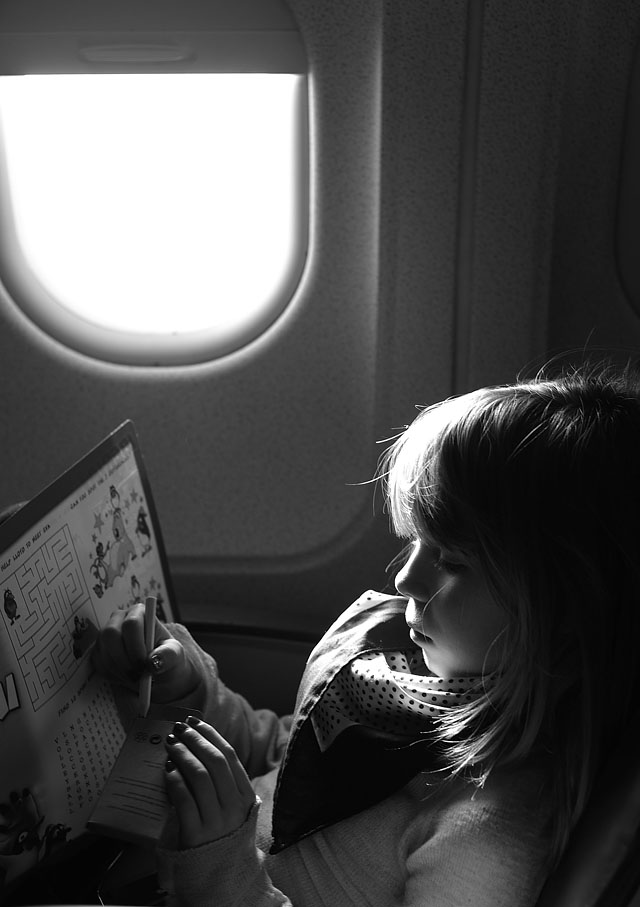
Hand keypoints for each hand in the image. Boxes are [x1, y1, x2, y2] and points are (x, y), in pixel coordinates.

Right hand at [91, 602, 197, 701]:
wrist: (156, 672)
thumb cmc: (166, 658)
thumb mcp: (175, 655)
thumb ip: (168, 656)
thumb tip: (153, 660)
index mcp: (140, 613)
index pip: (131, 624)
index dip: (136, 646)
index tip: (144, 665)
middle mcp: (119, 619)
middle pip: (110, 634)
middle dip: (124, 659)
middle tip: (137, 675)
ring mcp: (106, 635)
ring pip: (103, 651)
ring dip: (119, 670)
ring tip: (136, 678)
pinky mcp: (98, 650)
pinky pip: (98, 663)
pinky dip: (112, 675)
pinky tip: (126, 678)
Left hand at [164, 717, 255, 848]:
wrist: (222, 879)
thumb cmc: (223, 836)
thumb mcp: (233, 807)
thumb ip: (224, 782)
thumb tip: (202, 746)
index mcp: (245, 795)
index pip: (229, 755)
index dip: (210, 734)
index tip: (195, 722)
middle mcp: (233, 806)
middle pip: (214, 761)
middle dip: (194, 740)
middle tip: (179, 729)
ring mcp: (216, 821)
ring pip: (199, 776)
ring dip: (183, 755)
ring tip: (171, 745)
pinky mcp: (195, 835)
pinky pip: (183, 800)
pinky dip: (174, 780)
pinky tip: (167, 770)